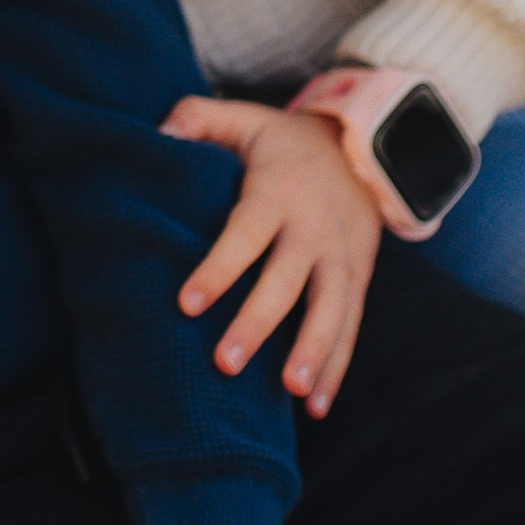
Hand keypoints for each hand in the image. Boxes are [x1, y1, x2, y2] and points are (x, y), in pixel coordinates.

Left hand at [163, 94, 381, 414]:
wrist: (366, 147)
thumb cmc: (286, 141)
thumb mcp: (247, 118)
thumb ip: (200, 119)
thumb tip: (158, 133)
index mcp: (279, 192)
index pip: (246, 234)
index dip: (219, 268)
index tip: (187, 304)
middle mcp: (314, 228)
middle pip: (288, 281)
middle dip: (259, 323)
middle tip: (227, 364)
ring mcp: (342, 256)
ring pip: (331, 309)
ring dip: (313, 353)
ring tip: (290, 394)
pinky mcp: (359, 278)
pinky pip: (351, 326)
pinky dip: (336, 366)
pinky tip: (315, 406)